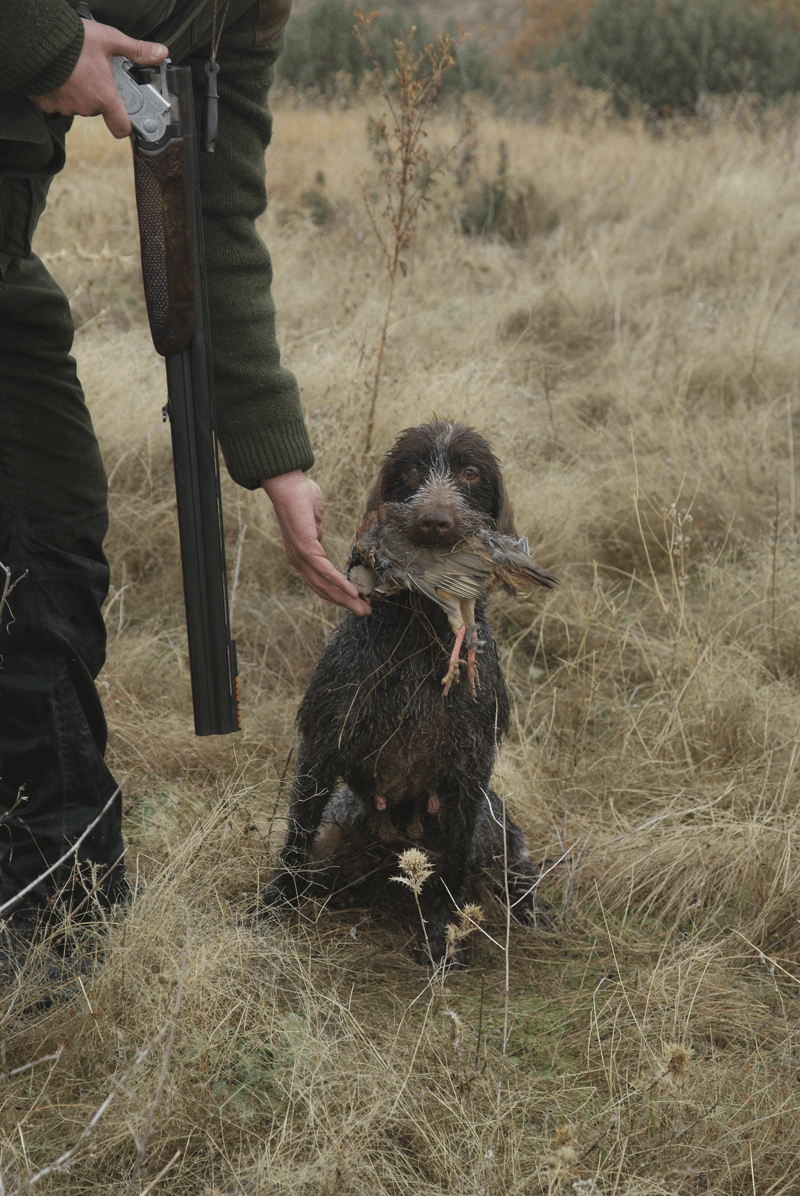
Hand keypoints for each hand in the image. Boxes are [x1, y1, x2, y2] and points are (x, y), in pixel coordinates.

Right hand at [28, 20, 168, 138]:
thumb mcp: (110, 40)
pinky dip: (59, 92)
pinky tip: (58, 75)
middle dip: (97, 94)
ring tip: (73, 70)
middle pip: (98, 109)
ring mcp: (64, 108)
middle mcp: (85, 107)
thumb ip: (136, 50)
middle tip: (93, 73)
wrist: (36, 37)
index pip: (121, 127)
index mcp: (104, 97)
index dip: (125, 124)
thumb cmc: (73, 40)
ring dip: (78, 92)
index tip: (126, 114)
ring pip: (77, 105)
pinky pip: (56, 103)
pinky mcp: (46, 105)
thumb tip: (161, 53)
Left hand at [263, 471, 370, 615]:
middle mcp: (299, 561)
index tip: (357, 601)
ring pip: (324, 585)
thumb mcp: (313, 520)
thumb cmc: (300, 496)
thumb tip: (319, 535)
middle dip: (345, 603)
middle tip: (365, 613)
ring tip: (363, 608)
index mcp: (301, 556)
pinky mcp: (305, 549)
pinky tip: (353, 592)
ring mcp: (301, 557)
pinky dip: (339, 583)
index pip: (321, 582)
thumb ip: (317, 531)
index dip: (339, 594)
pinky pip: (324, 571)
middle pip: (323, 590)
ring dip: (345, 598)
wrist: (287, 484)